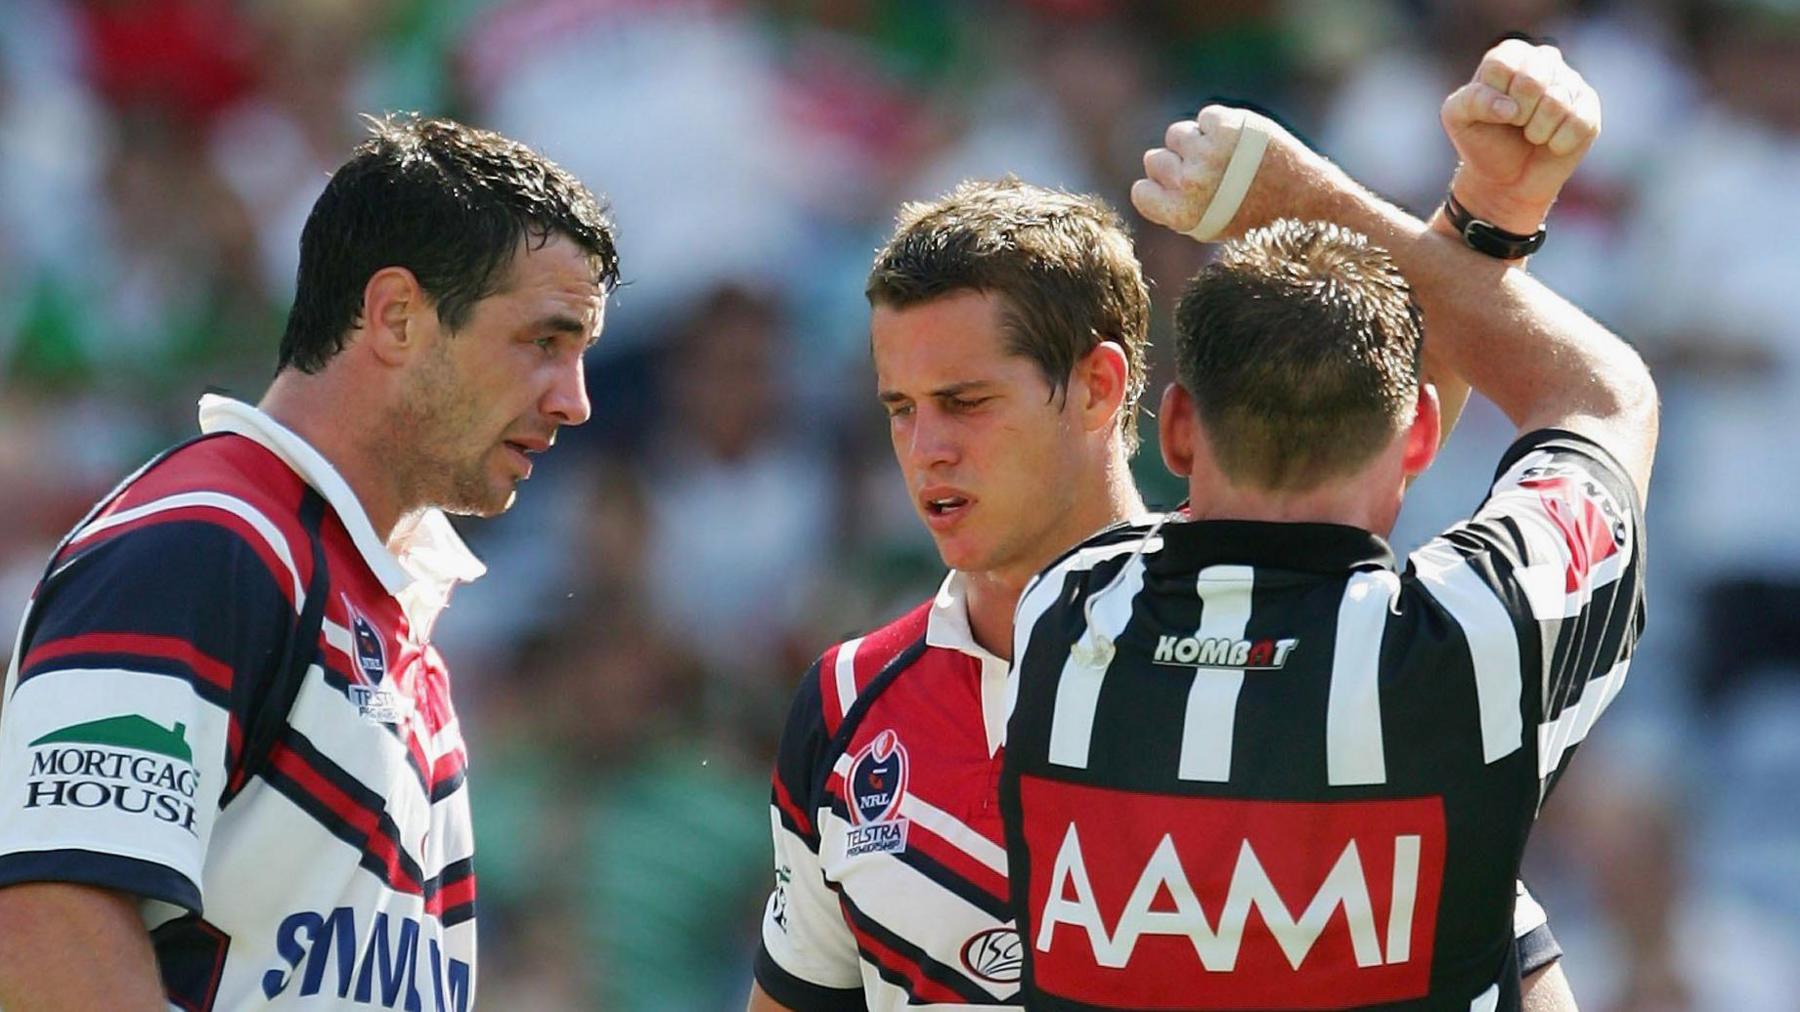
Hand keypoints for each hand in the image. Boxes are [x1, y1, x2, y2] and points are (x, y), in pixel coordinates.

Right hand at [1131, 105, 1323, 241]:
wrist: (1307, 202)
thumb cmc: (1257, 219)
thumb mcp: (1209, 227)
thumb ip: (1176, 204)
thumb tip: (1153, 176)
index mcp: (1182, 214)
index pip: (1141, 190)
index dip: (1158, 187)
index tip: (1177, 189)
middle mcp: (1190, 182)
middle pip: (1154, 159)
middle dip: (1176, 163)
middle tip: (1208, 172)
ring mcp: (1207, 152)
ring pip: (1176, 134)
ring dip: (1195, 141)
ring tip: (1225, 155)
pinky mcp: (1227, 126)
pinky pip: (1205, 117)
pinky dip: (1220, 125)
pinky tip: (1240, 141)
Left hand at [1441, 39, 1600, 233]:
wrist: (1507, 178)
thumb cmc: (1483, 140)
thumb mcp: (1457, 118)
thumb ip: (1471, 101)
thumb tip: (1510, 107)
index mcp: (1509, 55)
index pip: (1499, 67)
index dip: (1490, 100)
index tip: (1492, 113)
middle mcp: (1544, 60)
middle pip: (1530, 82)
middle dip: (1517, 115)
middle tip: (1515, 124)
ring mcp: (1570, 82)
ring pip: (1555, 104)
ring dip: (1536, 132)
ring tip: (1531, 134)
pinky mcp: (1590, 108)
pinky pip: (1578, 124)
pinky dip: (1557, 143)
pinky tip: (1552, 143)